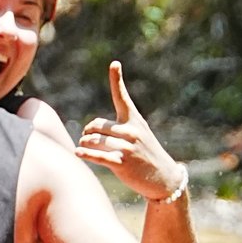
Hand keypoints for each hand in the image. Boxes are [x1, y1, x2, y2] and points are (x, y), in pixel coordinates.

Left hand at [76, 62, 184, 201]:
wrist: (164, 179)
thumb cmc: (147, 156)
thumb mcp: (139, 136)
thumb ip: (119, 129)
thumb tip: (91, 130)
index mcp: (134, 120)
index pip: (122, 97)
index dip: (117, 80)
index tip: (114, 64)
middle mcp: (131, 131)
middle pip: (97, 125)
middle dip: (88, 131)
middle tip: (85, 136)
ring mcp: (127, 148)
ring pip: (95, 141)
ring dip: (85, 143)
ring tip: (82, 146)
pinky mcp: (122, 163)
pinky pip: (98, 156)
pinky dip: (86, 154)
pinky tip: (78, 152)